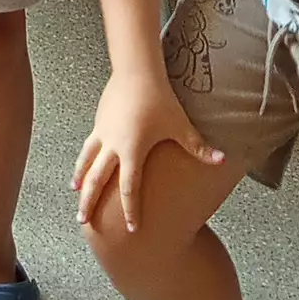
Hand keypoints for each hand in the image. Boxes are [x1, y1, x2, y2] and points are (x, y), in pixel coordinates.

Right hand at [73, 73, 224, 233]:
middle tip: (84, 221)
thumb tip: (223, 160)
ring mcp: (103, 134)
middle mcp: (113, 146)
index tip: (130, 229)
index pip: (130, 188)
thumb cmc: (159, 98)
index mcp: (132, 151)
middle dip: (90, 203)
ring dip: (81, 180)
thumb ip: (199, 147)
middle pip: (97, 181)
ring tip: (76, 193)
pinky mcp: (99, 122)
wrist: (136, 70)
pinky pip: (88, 146)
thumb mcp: (180, 125)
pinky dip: (83, 160)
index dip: (130, 210)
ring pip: (86, 162)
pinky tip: (81, 166)